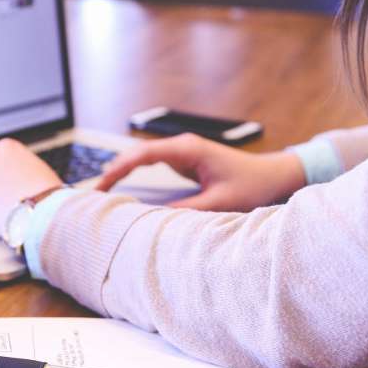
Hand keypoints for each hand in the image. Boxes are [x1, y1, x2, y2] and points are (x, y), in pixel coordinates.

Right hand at [97, 133, 305, 211]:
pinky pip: (153, 166)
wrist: (274, 176)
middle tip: (93, 194)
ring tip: (101, 193)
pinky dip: (135, 176)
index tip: (101, 185)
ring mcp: (183, 153)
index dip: (119, 169)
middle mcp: (182, 147)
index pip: (143, 154)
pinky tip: (123, 189)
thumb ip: (187, 211)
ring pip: (142, 159)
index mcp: (188, 150)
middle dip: (114, 171)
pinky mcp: (185, 162)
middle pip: (137, 155)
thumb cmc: (253, 185)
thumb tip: (154, 220)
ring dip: (122, 173)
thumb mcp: (220, 203)